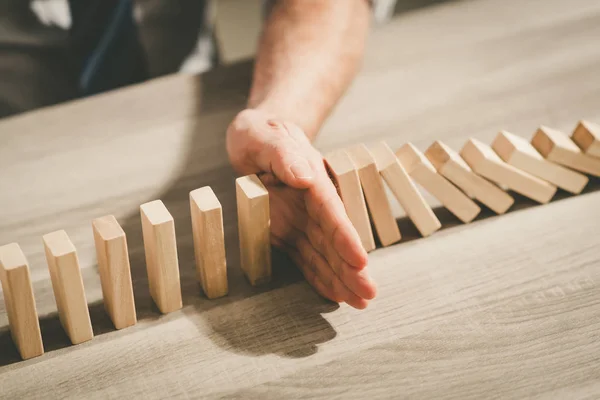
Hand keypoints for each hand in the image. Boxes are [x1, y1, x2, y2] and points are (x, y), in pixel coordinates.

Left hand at [226, 109, 376, 308]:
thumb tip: (305, 175)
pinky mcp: (289, 232)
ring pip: (324, 253)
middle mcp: (312, 203)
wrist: (253, 138)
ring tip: (359, 302)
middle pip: (334, 238)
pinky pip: (305, 257)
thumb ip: (282, 153)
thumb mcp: (265, 136)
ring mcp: (302, 219)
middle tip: (368, 294)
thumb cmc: (260, 134)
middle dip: (351, 267)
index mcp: (312, 179)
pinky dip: (318, 276)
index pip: (331, 211)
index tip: (360, 262)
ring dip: (340, 278)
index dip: (345, 238)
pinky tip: (334, 294)